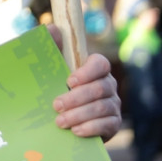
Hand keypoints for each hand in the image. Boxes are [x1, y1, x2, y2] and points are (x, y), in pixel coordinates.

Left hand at [46, 24, 121, 141]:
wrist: (57, 117)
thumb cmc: (54, 86)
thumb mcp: (48, 67)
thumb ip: (50, 47)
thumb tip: (52, 29)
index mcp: (94, 69)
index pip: (100, 64)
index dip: (87, 72)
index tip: (69, 81)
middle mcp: (108, 85)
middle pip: (100, 88)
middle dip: (77, 98)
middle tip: (56, 105)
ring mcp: (113, 105)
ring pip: (103, 108)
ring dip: (80, 115)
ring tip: (60, 122)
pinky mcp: (113, 124)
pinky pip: (108, 125)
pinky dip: (91, 128)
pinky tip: (75, 132)